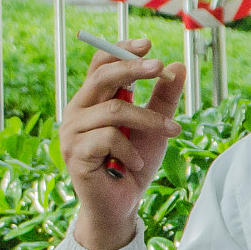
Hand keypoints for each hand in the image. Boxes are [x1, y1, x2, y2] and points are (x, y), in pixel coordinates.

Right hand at [59, 38, 186, 249]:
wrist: (121, 206)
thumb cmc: (134, 165)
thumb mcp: (155, 128)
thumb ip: (163, 99)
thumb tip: (178, 66)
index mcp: (92, 100)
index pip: (100, 64)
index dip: (121, 50)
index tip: (148, 43)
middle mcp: (77, 111)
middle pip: (102, 76)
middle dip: (133, 68)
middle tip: (161, 67)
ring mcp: (72, 132)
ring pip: (114, 109)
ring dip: (149, 120)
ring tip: (172, 132)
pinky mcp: (75, 154)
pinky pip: (108, 138)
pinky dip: (130, 150)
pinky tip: (136, 165)